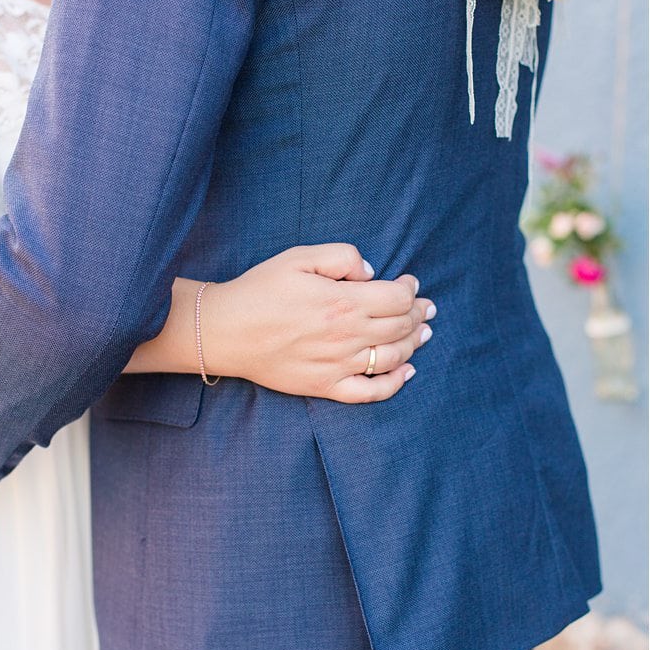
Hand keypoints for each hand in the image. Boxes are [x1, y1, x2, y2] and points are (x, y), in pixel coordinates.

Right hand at [202, 245, 434, 403]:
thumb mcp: (299, 257)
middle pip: (401, 327)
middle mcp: (347, 335)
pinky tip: (407, 371)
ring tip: (423, 332)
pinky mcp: (326, 386)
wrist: (224, 330)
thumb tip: (371, 272)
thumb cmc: (260, 289)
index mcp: (343, 301)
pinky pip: (370, 392)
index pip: (398, 298)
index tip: (410, 282)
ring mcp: (338, 364)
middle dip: (419, 314)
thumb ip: (342, 256)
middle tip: (426, 308)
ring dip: (415, 343)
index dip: (411, 289)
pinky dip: (395, 383)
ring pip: (393, 357)